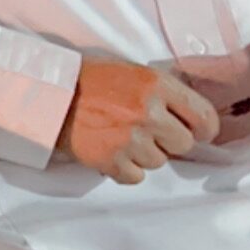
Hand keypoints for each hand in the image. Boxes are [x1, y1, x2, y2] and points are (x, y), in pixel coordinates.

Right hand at [59, 57, 219, 183]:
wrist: (46, 94)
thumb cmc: (89, 81)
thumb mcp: (133, 73)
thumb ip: (164, 93)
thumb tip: (191, 119)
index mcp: (157, 85)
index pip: (204, 117)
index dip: (204, 129)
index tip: (197, 133)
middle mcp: (147, 112)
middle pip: (184, 144)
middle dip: (168, 141)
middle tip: (146, 132)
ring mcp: (129, 138)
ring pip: (159, 162)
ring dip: (143, 154)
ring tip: (120, 138)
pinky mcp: (110, 160)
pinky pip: (136, 177)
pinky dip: (124, 169)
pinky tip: (111, 152)